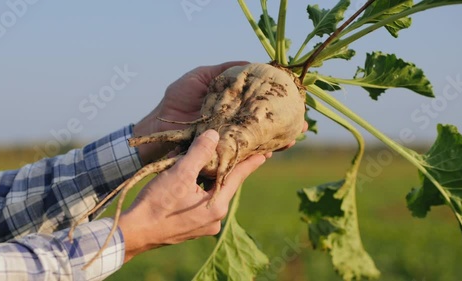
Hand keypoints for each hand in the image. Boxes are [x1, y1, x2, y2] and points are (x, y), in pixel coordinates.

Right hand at [118, 130, 265, 261]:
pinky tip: (189, 180)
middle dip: (226, 167)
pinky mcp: (191, 227)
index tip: (267, 152)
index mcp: (217, 205)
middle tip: (234, 150)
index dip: (251, 162)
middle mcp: (214, 219)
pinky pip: (201, 202)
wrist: (134, 233)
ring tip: (207, 162)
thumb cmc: (156, 204)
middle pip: (225, 185)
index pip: (238, 176)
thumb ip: (199, 152)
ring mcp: (203, 225)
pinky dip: (198, 189)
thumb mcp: (179, 173)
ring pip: (212, 193)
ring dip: (208, 178)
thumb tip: (215, 135)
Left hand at [133, 62, 308, 162]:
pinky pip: (245, 155)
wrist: (158, 127)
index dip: (276, 101)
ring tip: (297, 135)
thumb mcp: (202, 76)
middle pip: (264, 123)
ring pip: (259, 140)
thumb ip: (226, 70)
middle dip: (284, 122)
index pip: (258, 104)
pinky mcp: (223, 155)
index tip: (294, 97)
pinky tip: (276, 148)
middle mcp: (233, 123)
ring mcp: (229, 140)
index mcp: (231, 105)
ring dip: (279, 138)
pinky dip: (261, 153)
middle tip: (304, 121)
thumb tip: (252, 63)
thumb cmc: (177, 100)